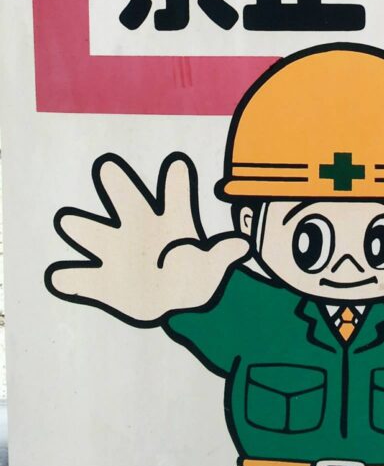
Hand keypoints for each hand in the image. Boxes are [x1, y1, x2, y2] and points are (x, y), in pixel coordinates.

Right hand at [45, 153, 248, 324]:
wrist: (173, 299)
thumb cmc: (193, 272)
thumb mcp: (211, 266)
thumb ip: (223, 255)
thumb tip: (242, 246)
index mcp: (171, 221)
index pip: (176, 196)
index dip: (178, 182)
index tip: (178, 165)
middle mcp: (140, 227)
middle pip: (128, 200)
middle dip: (119, 184)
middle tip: (108, 167)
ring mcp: (118, 252)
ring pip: (96, 233)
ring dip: (82, 227)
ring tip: (69, 220)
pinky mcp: (105, 283)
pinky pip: (83, 279)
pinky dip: (70, 278)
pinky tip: (58, 276)